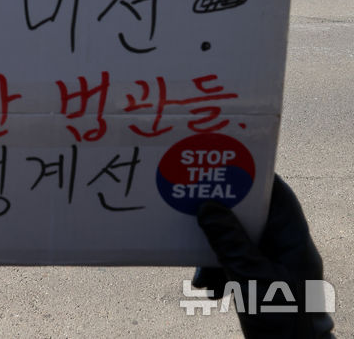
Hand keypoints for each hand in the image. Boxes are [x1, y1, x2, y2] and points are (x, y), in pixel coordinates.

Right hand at [193, 175, 333, 337]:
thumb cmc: (283, 326)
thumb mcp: (252, 281)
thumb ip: (230, 243)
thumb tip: (207, 208)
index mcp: (294, 240)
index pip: (276, 194)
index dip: (251, 176)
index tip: (222, 166)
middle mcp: (285, 248)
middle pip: (251, 216)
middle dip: (221, 217)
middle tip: (194, 209)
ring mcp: (274, 266)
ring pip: (239, 240)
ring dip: (215, 248)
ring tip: (198, 265)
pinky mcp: (262, 284)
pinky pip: (236, 263)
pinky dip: (219, 270)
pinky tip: (206, 286)